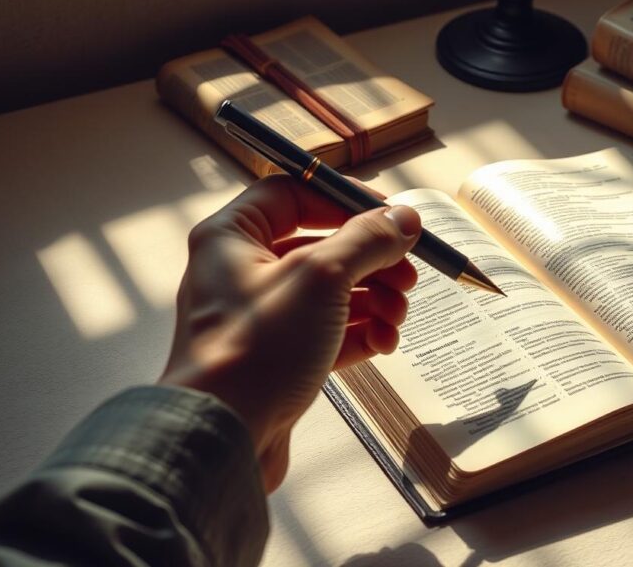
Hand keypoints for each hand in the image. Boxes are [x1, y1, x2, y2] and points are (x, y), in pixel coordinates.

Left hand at [158, 175, 419, 491]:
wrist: (225, 438)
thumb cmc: (256, 349)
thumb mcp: (322, 278)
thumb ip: (367, 240)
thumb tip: (403, 218)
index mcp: (232, 237)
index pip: (294, 193)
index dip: (345, 200)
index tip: (390, 216)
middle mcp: (241, 272)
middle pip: (321, 246)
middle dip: (373, 260)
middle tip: (407, 275)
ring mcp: (260, 319)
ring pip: (331, 292)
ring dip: (375, 299)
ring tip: (398, 316)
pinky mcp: (278, 359)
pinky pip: (328, 332)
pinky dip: (361, 333)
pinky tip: (385, 343)